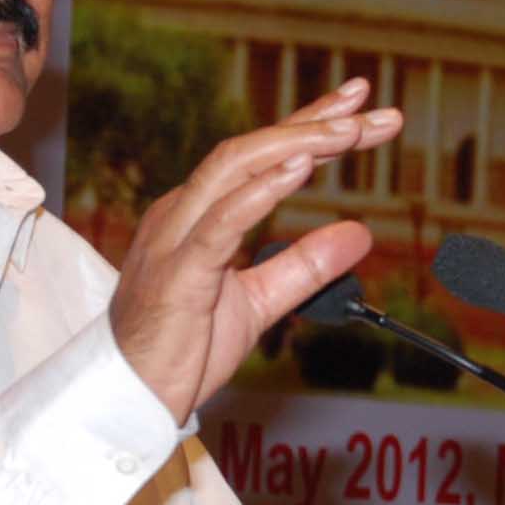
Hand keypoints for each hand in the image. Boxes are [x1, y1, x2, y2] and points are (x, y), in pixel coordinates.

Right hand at [109, 78, 401, 424]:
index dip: (309, 124)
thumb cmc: (181, 350)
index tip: (360, 107)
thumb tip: (359, 234)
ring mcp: (176, 238)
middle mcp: (184, 212)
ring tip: (348, 131)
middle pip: (253, 149)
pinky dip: (261, 192)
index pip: (260, 157)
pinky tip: (300, 169)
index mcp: (198, 214)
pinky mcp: (178, 272)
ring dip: (296, 144)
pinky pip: (221, 222)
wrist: (130, 397)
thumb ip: (305, 266)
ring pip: (234, 169)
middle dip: (315, 123)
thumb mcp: (259, 303)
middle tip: (375, 109)